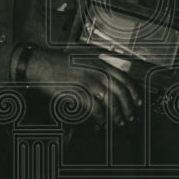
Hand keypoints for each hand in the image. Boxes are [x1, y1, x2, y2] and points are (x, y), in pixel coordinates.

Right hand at [25, 48, 140, 126]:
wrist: (40, 64)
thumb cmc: (59, 61)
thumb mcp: (83, 56)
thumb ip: (99, 62)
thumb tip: (112, 73)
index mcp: (100, 63)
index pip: (124, 78)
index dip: (134, 92)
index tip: (138, 101)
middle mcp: (97, 72)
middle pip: (120, 91)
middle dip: (128, 107)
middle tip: (130, 117)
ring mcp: (88, 82)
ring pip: (110, 101)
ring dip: (117, 114)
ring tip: (118, 122)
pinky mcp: (78, 93)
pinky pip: (95, 108)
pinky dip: (101, 118)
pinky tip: (102, 122)